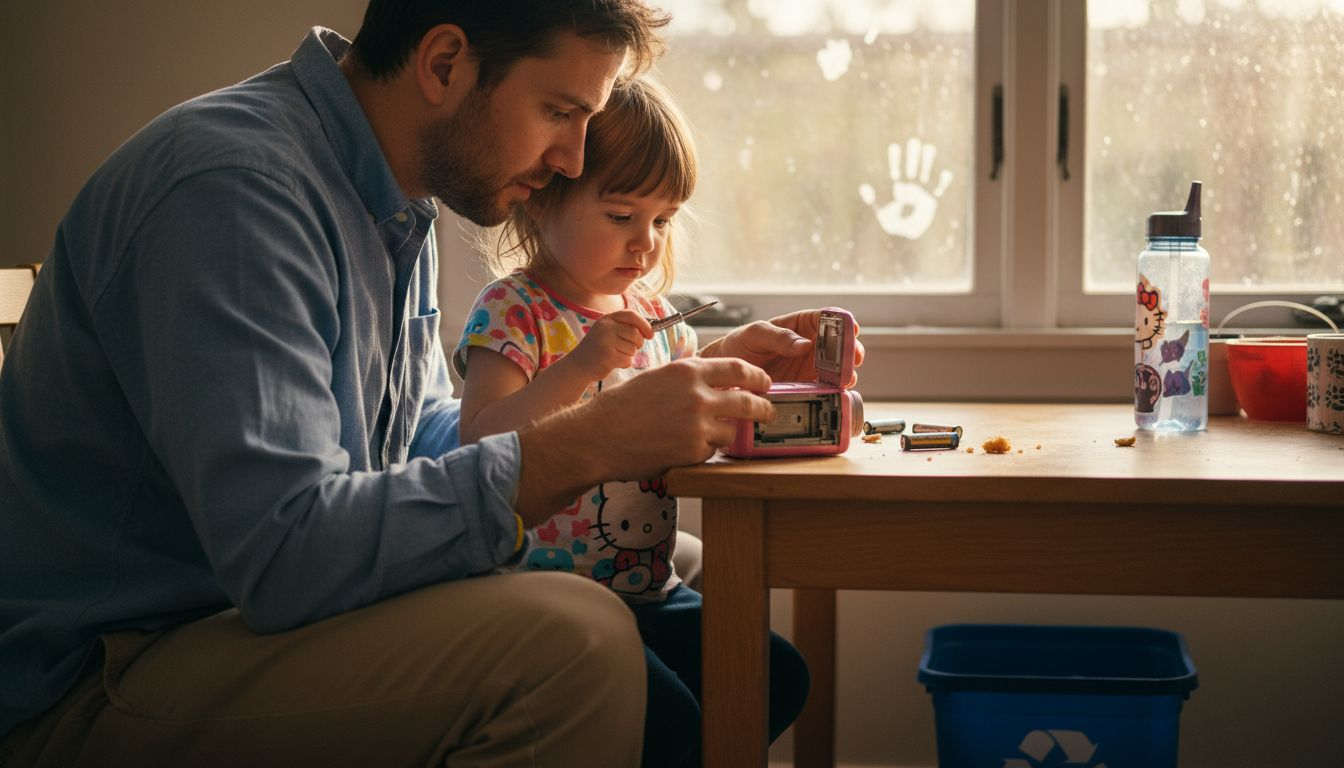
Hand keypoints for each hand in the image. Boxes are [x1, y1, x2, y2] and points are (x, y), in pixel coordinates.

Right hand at [514, 357, 775, 519]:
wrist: (597, 437)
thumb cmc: (620, 406)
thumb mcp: (656, 377)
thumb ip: (686, 379)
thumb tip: (712, 382)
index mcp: (688, 370)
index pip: (738, 368)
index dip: (757, 376)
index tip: (764, 383)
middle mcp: (697, 395)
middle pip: (748, 400)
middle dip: (763, 408)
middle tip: (768, 412)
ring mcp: (697, 425)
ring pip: (731, 430)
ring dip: (727, 434)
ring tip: (715, 435)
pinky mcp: (693, 451)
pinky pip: (711, 452)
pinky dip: (704, 451)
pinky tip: (686, 449)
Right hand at [565, 309, 652, 381]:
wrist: (578, 365)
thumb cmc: (598, 348)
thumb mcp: (608, 332)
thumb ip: (625, 328)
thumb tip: (650, 331)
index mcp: (607, 319)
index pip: (631, 315)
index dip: (644, 324)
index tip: (650, 335)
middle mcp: (605, 327)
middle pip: (635, 333)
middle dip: (638, 343)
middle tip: (632, 349)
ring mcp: (605, 341)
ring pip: (632, 348)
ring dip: (629, 355)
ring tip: (616, 355)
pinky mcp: (607, 356)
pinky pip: (628, 360)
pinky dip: (625, 363)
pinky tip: (614, 363)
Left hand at [702, 309, 864, 386]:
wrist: (726, 374)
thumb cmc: (739, 346)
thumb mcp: (755, 334)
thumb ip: (778, 336)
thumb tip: (805, 344)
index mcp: (799, 326)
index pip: (826, 319)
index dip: (842, 322)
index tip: (851, 328)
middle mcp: (809, 346)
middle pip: (839, 345)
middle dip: (850, 350)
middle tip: (853, 358)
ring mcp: (810, 368)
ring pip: (837, 368)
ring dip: (846, 372)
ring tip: (845, 378)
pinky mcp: (807, 388)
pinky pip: (827, 388)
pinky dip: (835, 391)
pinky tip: (836, 393)